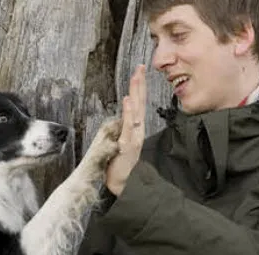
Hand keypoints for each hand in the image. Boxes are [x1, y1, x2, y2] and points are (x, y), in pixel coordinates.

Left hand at [106, 64, 146, 195]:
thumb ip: (123, 127)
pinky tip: (127, 101)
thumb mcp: (120, 140)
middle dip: (139, 85)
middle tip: (140, 68)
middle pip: (139, 104)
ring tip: (135, 78)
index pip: (138, 104)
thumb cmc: (118, 162)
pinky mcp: (126, 146)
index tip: (139, 71)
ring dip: (135, 95)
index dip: (139, 87)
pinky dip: (128, 113)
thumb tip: (123, 114)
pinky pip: (128, 127)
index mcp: (135, 129)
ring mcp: (133, 139)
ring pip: (135, 113)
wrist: (118, 183)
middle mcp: (137, 132)